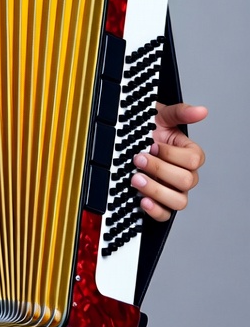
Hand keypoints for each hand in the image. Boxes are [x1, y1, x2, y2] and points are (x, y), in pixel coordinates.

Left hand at [131, 102, 206, 221]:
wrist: (125, 139)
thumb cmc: (146, 128)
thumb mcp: (160, 116)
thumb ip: (180, 113)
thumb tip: (201, 110)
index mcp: (188, 154)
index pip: (193, 160)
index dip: (171, 153)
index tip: (152, 144)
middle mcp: (184, 174)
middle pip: (186, 181)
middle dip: (159, 169)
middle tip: (138, 159)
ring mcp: (173, 190)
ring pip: (179, 201)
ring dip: (156, 190)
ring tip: (135, 178)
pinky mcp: (160, 203)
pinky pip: (165, 215)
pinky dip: (155, 210)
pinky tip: (142, 200)